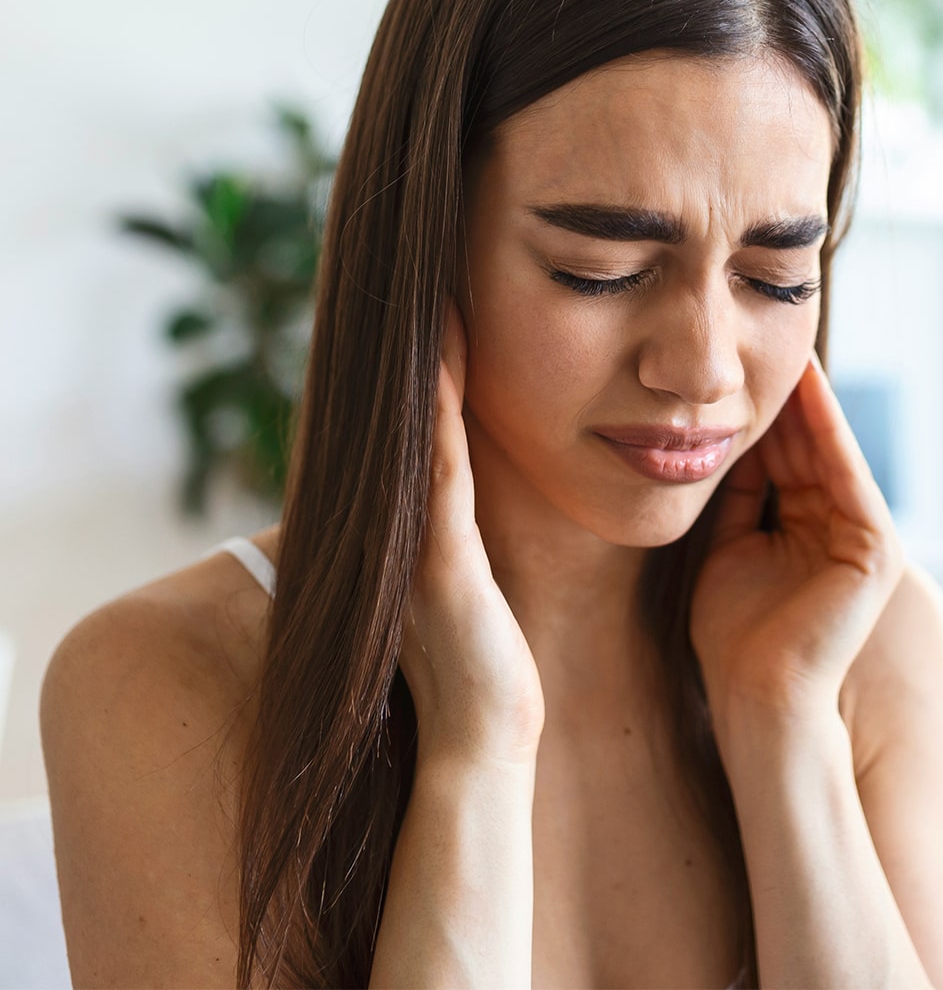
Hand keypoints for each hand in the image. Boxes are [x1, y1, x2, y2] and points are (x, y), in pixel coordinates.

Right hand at [399, 296, 544, 767]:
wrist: (483, 740)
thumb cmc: (490, 666)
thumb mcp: (475, 577)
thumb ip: (465, 522)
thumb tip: (481, 470)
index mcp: (421, 515)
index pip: (424, 414)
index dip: (428, 347)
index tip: (444, 279)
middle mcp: (405, 515)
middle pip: (406, 405)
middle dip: (414, 331)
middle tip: (422, 249)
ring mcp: (413, 534)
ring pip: (417, 422)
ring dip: (423, 348)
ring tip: (431, 273)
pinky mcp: (435, 559)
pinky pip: (439, 466)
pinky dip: (437, 406)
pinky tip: (446, 348)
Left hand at [690, 350, 904, 721]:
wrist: (755, 693)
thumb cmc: (733, 635)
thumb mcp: (725, 549)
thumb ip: (735, 501)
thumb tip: (725, 443)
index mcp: (802, 530)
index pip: (783, 458)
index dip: (762, 413)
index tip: (742, 366)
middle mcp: (834, 528)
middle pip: (806, 448)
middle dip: (786, 396)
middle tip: (768, 337)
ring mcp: (859, 538)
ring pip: (829, 454)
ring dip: (810, 403)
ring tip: (791, 349)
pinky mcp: (875, 549)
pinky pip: (847, 475)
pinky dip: (829, 432)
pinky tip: (810, 391)